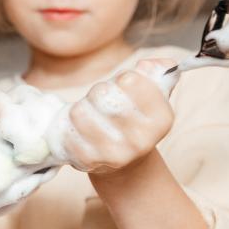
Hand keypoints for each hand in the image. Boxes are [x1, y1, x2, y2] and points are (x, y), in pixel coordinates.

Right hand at [0, 85, 61, 223]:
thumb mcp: (20, 190)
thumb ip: (37, 176)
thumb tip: (57, 164)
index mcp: (23, 136)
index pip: (39, 108)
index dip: (49, 110)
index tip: (55, 126)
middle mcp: (3, 125)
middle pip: (19, 95)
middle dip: (30, 104)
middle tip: (36, 125)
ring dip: (4, 107)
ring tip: (9, 129)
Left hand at [44, 58, 177, 174]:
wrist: (125, 162)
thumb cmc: (136, 118)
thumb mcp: (153, 95)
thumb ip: (157, 71)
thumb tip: (148, 65)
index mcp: (161, 119)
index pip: (131, 81)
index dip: (123, 79)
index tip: (123, 87)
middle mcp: (140, 140)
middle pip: (102, 93)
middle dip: (99, 91)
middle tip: (103, 101)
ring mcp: (114, 154)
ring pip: (80, 111)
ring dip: (82, 106)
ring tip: (91, 114)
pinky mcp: (88, 161)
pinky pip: (67, 130)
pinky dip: (69, 124)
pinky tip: (80, 129)